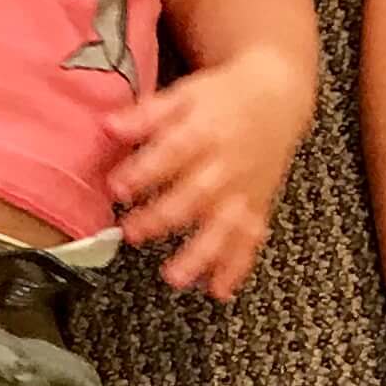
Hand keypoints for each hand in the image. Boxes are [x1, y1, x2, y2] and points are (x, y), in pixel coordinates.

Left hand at [102, 49, 310, 300]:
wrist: (277, 98)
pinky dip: (237, 267)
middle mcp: (226, 165)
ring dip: (200, 253)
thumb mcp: (184, 95)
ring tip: (175, 277)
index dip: (145, 170)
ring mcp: (243, 190)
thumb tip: (109, 126)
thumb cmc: (222, 98)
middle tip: (132, 233)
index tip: (117, 186)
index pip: (173, 152)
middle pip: (195, 195)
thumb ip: (147, 114)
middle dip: (163, 217)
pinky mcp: (256, 207)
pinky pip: (248, 240)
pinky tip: (219, 290)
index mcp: (205, 131)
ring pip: (223, 226)